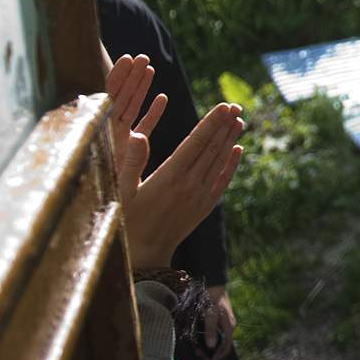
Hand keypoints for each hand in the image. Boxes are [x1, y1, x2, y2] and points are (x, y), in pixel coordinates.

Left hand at [104, 53, 165, 205]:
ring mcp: (118, 142)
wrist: (107, 225)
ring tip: (148, 66)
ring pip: (129, 109)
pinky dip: (149, 111)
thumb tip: (138, 136)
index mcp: (106, 141)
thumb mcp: (119, 184)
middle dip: (130, 78)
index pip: (111, 102)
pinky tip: (160, 98)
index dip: (119, 80)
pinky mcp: (128, 150)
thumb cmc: (112, 209)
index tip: (128, 59)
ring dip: (139, 88)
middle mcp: (109, 138)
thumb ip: (129, 160)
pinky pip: (139, 125)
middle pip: (120, 100)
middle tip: (141, 56)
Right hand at [126, 102, 244, 270]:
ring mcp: (200, 196)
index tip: (223, 106)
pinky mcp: (205, 206)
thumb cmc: (126, 220)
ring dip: (230, 139)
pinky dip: (231, 164)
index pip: (196, 142)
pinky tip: (238, 149)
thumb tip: (138, 134)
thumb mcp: (121, 190)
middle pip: (212, 148)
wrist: (144, 254)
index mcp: (170, 176)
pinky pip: (222, 180)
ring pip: (219, 161)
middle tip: (235, 105)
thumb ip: (131, 161)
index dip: (211, 122)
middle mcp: (190, 184)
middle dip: (224, 125)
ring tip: (239, 120)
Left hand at [198, 285, 235, 359]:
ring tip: (197, 350)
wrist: (213, 284)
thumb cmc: (212, 298)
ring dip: (208, 348)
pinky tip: (199, 340)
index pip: (226, 348)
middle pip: (221, 346)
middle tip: (198, 356)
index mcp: (228, 327)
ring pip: (217, 341)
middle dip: (210, 354)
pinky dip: (207, 340)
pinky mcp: (218, 321)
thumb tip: (211, 346)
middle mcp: (228, 327)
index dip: (216, 358)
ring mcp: (223, 324)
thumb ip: (211, 330)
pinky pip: (214, 335)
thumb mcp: (210, 314)